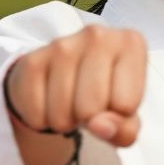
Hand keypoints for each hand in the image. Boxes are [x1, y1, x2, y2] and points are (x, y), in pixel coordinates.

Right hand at [6, 25, 146, 145]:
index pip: (125, 106)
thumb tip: (99, 126)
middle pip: (91, 109)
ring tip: (71, 103)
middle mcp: (97, 36)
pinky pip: (37, 113)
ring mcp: (61, 45)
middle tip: (89, 105)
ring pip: (62, 114)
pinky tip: (50, 101)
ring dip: (65, 122)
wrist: (65, 76)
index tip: (115, 101)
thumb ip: (125, 129)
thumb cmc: (107, 93)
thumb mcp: (127, 115)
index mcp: (131, 43)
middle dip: (89, 121)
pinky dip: (42, 120)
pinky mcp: (32, 60)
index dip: (118, 117)